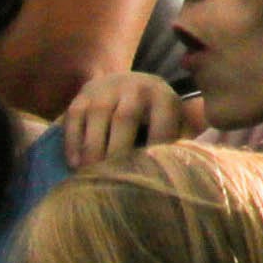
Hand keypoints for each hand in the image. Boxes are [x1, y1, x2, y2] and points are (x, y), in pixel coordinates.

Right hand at [55, 67, 192, 166]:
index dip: (155, 150)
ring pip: (98, 118)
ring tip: (92, 176)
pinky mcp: (82, 97)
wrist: (122, 83)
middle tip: (113, 179)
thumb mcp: (171, 119)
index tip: (148, 175)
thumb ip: (181, 139)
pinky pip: (74, 120)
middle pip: (125, 119)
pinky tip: (75, 164)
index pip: (162, 123)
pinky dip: (74, 143)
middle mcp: (135, 88)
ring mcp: (106, 90)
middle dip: (118, 152)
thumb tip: (189, 167)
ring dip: (94, 151)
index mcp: (163, 96)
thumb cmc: (152, 114)